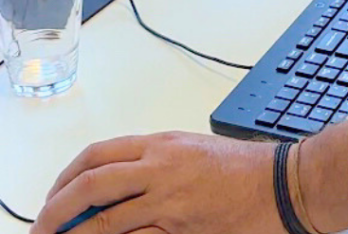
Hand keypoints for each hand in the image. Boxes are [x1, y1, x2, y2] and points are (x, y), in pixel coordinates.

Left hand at [30, 132, 277, 233]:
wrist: (282, 183)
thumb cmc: (244, 168)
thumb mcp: (193, 151)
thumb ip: (156, 163)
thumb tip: (117, 183)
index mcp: (162, 144)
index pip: (98, 155)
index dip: (66, 177)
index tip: (53, 198)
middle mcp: (161, 166)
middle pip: (91, 183)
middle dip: (56, 210)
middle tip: (42, 229)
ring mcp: (169, 199)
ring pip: (103, 220)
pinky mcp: (180, 227)